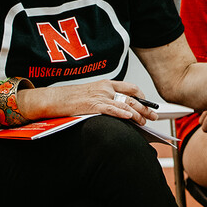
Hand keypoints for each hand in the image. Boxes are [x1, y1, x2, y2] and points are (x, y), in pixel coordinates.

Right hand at [36, 80, 156, 125]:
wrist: (53, 99)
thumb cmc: (69, 99)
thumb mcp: (90, 94)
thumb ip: (104, 98)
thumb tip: (118, 109)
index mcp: (105, 83)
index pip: (130, 87)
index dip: (142, 96)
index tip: (148, 103)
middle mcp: (105, 88)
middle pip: (132, 97)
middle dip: (145, 107)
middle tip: (154, 115)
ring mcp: (99, 96)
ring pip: (125, 104)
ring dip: (138, 114)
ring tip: (145, 122)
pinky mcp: (93, 105)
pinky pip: (111, 109)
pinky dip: (122, 114)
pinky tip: (131, 118)